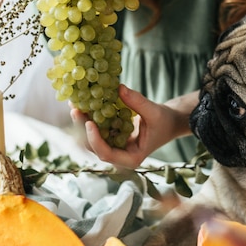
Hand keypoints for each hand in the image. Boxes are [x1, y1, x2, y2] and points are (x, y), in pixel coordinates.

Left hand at [71, 85, 196, 168]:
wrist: (169, 122)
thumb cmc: (165, 121)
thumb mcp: (154, 112)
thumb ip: (137, 102)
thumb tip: (119, 88)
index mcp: (131, 158)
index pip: (106, 154)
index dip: (95, 140)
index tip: (89, 122)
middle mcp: (119, 156)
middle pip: (93, 147)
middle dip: (82, 129)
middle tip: (75, 109)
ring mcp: (113, 147)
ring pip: (91, 139)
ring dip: (82, 123)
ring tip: (75, 104)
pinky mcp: (111, 137)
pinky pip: (96, 129)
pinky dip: (89, 117)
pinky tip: (83, 103)